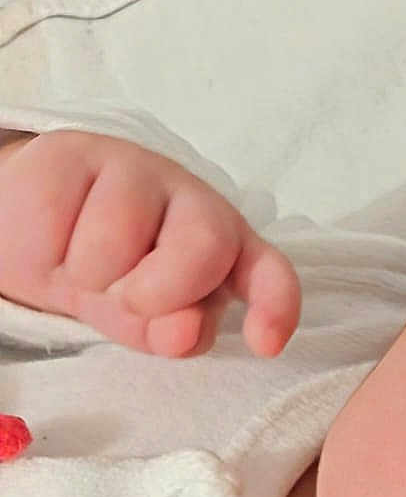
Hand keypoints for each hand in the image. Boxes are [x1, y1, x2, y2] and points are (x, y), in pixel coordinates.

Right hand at [0, 129, 300, 357]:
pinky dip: (50, 253)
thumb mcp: (149, 323)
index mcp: (229, 251)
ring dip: (91, 276)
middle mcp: (194, 203)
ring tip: (84, 269)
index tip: (264, 344)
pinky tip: (56, 242)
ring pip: (118, 238)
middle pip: (205, 245)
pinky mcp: (79, 152)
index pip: (270, 274)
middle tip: (127, 301)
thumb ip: (173, 332)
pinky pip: (61, 217)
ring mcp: (139, 171)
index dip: (275, 306)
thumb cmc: (112, 284)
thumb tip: (182, 334)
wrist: (39, 240)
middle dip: (162, 291)